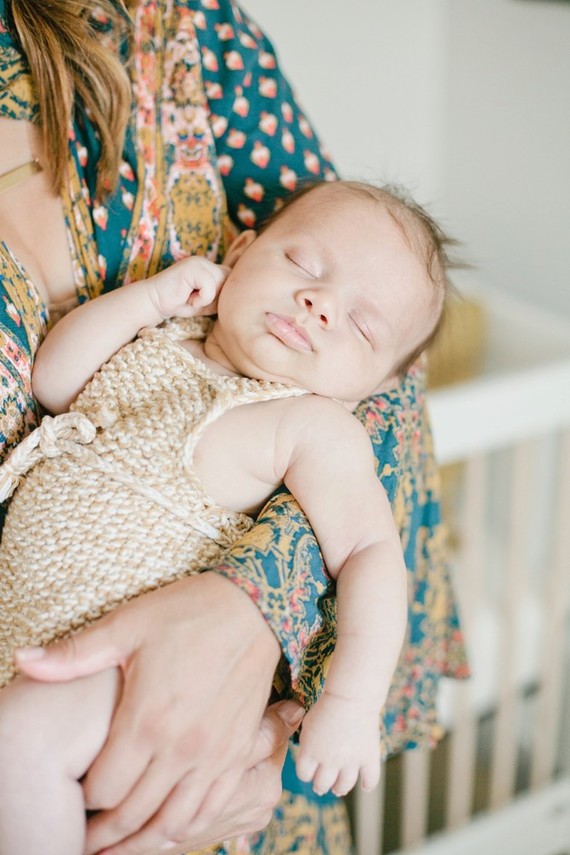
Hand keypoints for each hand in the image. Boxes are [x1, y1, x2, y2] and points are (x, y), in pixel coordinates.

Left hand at [16, 572, 281, 850]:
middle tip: (88, 839)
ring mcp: (214, 754)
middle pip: (135, 814)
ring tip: (124, 845)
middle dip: (106, 833)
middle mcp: (181, 747)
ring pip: (174, 823)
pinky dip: (188, 827)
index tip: (76, 795)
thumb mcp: (128, 625)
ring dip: (145, 841)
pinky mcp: (239, 751)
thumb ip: (75, 654)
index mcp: (147, 719)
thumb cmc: (189, 612)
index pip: (104, 788)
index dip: (84, 799)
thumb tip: (24, 661)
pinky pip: (212, 808)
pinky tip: (171, 828)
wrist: (255, 607)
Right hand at [145, 256, 228, 320]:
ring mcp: (198, 263)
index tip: (201, 301)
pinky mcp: (192, 268)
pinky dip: (201, 300)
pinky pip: (210, 288)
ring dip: (207, 299)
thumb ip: (220, 296)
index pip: (231, 280)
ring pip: (220, 285)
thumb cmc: (179, 304)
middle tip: (195, 301)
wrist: (154, 303)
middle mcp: (205, 262)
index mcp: (209, 267)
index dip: (222, 295)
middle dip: (216, 297)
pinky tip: (186, 298)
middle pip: (228, 282)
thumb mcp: (206, 302)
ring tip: (190, 299)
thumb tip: (239, 297)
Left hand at [295, 690, 380, 796]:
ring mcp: (350, 762)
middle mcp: (329, 762)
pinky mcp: (368, 757)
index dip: (306, 773)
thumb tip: (306, 753)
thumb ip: (307, 742)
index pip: (304, 774)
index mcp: (310, 752)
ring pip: (344, 786)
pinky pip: (369, 779)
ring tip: (339, 789)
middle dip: (321, 785)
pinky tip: (365, 786)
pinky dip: (367, 784)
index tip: (309, 771)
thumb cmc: (327, 704)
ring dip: (340, 788)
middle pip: (322, 784)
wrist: (350, 696)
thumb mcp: (308, 722)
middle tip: (322, 786)